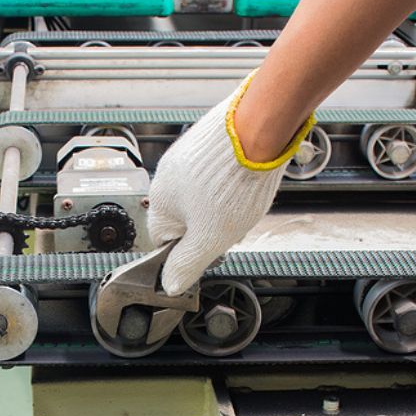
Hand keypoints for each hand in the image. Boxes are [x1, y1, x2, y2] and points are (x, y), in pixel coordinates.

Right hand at [147, 74, 314, 295]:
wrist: (255, 130)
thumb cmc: (230, 182)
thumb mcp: (209, 238)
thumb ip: (187, 264)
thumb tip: (171, 285)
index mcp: (159, 202)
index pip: (164, 240)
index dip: (187, 250)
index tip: (208, 251)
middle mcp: (167, 177)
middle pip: (186, 217)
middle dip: (210, 227)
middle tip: (231, 228)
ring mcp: (186, 156)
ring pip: (203, 196)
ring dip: (222, 205)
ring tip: (243, 203)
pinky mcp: (207, 143)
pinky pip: (215, 174)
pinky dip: (230, 182)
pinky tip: (246, 182)